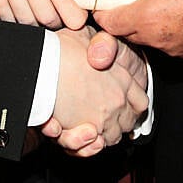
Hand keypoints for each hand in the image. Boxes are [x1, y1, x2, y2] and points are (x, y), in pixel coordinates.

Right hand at [49, 26, 148, 153]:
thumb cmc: (60, 50)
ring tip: (89, 126)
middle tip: (103, 117)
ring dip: (103, 134)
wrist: (42, 65)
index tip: (123, 105)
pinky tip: (82, 133)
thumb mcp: (85, 35)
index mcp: (122, 77)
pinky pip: (94, 147)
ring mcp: (104, 117)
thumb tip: (99, 49)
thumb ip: (98, 44)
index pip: (140, 102)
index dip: (132, 104)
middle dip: (118, 122)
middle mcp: (117, 100)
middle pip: (129, 122)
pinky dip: (88, 145)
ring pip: (112, 137)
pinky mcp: (87, 131)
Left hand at [94, 0, 182, 57]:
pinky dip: (163, 32)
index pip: (110, 22)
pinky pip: (165, 43)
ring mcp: (170, 47)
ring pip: (146, 38)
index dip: (102, 13)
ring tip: (152, 6)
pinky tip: (173, 16)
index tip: (101, 5)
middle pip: (126, 32)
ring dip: (143, 26)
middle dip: (122, 19)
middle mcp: (154, 37)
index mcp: (144, 17)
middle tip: (125, 2)